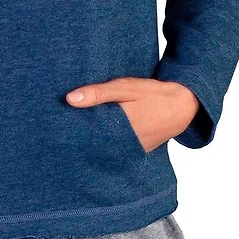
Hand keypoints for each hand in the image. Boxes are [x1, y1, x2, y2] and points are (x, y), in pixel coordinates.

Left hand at [66, 78, 199, 152]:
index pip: (87, 133)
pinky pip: (118, 150)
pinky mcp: (137, 151)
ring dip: (94, 140)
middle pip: (94, 143)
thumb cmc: (152, 94)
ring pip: (105, 148)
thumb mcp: (125, 87)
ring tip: (74, 135)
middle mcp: (124, 143)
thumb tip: (70, 99)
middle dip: (80, 137)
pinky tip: (98, 136)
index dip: (72, 130)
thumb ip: (98, 93)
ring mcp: (132, 150)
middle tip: (61, 132)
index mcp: (119, 126)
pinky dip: (108, 143)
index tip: (57, 125)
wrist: (181, 106)